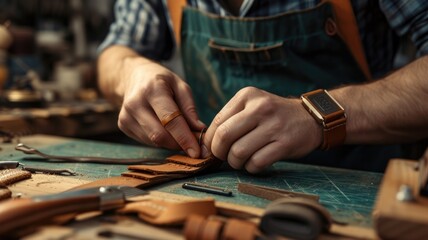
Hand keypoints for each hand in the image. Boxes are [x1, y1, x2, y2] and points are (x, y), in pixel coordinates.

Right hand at [117, 58, 204, 157]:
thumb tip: (199, 130)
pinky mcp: (122, 125)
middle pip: (159, 135)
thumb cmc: (161, 81)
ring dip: (170, 142)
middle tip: (193, 145)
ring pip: (153, 141)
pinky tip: (164, 129)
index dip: (184, 138)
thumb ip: (190, 108)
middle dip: (179, 144)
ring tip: (179, 133)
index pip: (170, 121)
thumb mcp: (180, 85)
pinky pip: (146, 141)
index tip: (196, 152)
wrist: (133, 76)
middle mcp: (135, 103)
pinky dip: (160, 140)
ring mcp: (126, 116)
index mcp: (153, 89)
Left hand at [202, 87, 321, 172]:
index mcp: (247, 96)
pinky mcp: (285, 143)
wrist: (309, 118)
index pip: (217, 122)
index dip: (210, 141)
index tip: (211, 151)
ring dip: (235, 163)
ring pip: (238, 152)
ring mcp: (274, 125)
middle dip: (219, 153)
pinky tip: (255, 163)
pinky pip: (256, 162)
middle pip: (224, 137)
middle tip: (224, 157)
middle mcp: (260, 107)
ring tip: (241, 161)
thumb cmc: (273, 116)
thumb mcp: (252, 106)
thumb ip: (230, 120)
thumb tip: (206, 145)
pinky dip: (251, 168)